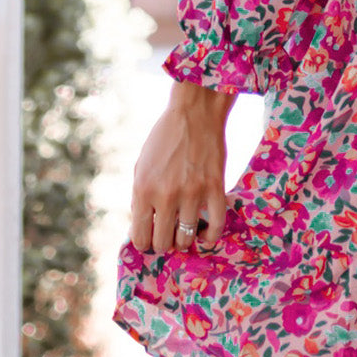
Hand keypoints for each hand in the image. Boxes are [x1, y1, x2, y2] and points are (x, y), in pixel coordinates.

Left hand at [129, 81, 234, 252]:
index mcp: (143, 189)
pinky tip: (206, 234)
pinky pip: (216, 225)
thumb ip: (140, 197)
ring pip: (186, 238)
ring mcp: (193, 193)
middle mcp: (166, 195)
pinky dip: (210, 236)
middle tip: (168, 233)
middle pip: (163, 242)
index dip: (144, 242)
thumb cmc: (165, 138)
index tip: (150, 237)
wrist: (195, 113)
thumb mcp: (141, 166)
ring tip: (185, 232)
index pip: (140, 237)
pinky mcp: (215, 188)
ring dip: (184, 240)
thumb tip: (144, 227)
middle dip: (164, 243)